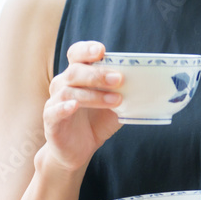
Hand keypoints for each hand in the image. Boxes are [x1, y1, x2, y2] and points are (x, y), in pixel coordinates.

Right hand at [41, 41, 123, 171]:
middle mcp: (63, 85)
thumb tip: (149, 86)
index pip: (77, 55)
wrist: (77, 149)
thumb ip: (126, 93)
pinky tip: (75, 105)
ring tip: (117, 100)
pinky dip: (64, 107)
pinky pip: (55, 111)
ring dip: (94, 95)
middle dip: (98, 74)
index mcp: (79, 76)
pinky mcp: (51, 120)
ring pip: (70, 91)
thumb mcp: (115, 105)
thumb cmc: (96, 121)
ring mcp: (55, 101)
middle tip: (119, 79)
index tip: (102, 51)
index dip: (86, 50)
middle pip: (75, 71)